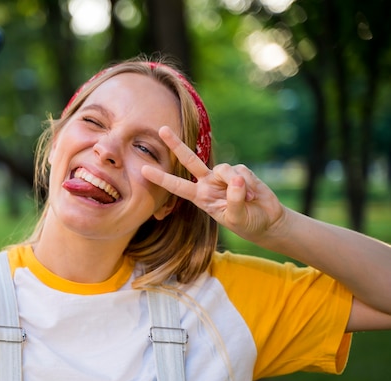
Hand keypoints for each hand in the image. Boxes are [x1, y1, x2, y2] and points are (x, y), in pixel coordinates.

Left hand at [142, 126, 285, 243]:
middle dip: (176, 144)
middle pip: (190, 160)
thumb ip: (234, 200)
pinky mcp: (240, 171)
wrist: (266, 221)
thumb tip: (236, 179)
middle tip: (161, 129)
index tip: (143, 170)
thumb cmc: (246, 222)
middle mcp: (208, 182)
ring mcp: (223, 176)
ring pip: (224, 170)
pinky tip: (253, 195)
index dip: (161, 178)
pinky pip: (241, 172)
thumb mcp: (236, 218)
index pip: (177, 186)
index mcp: (200, 196)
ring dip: (237, 185)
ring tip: (248, 199)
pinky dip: (249, 184)